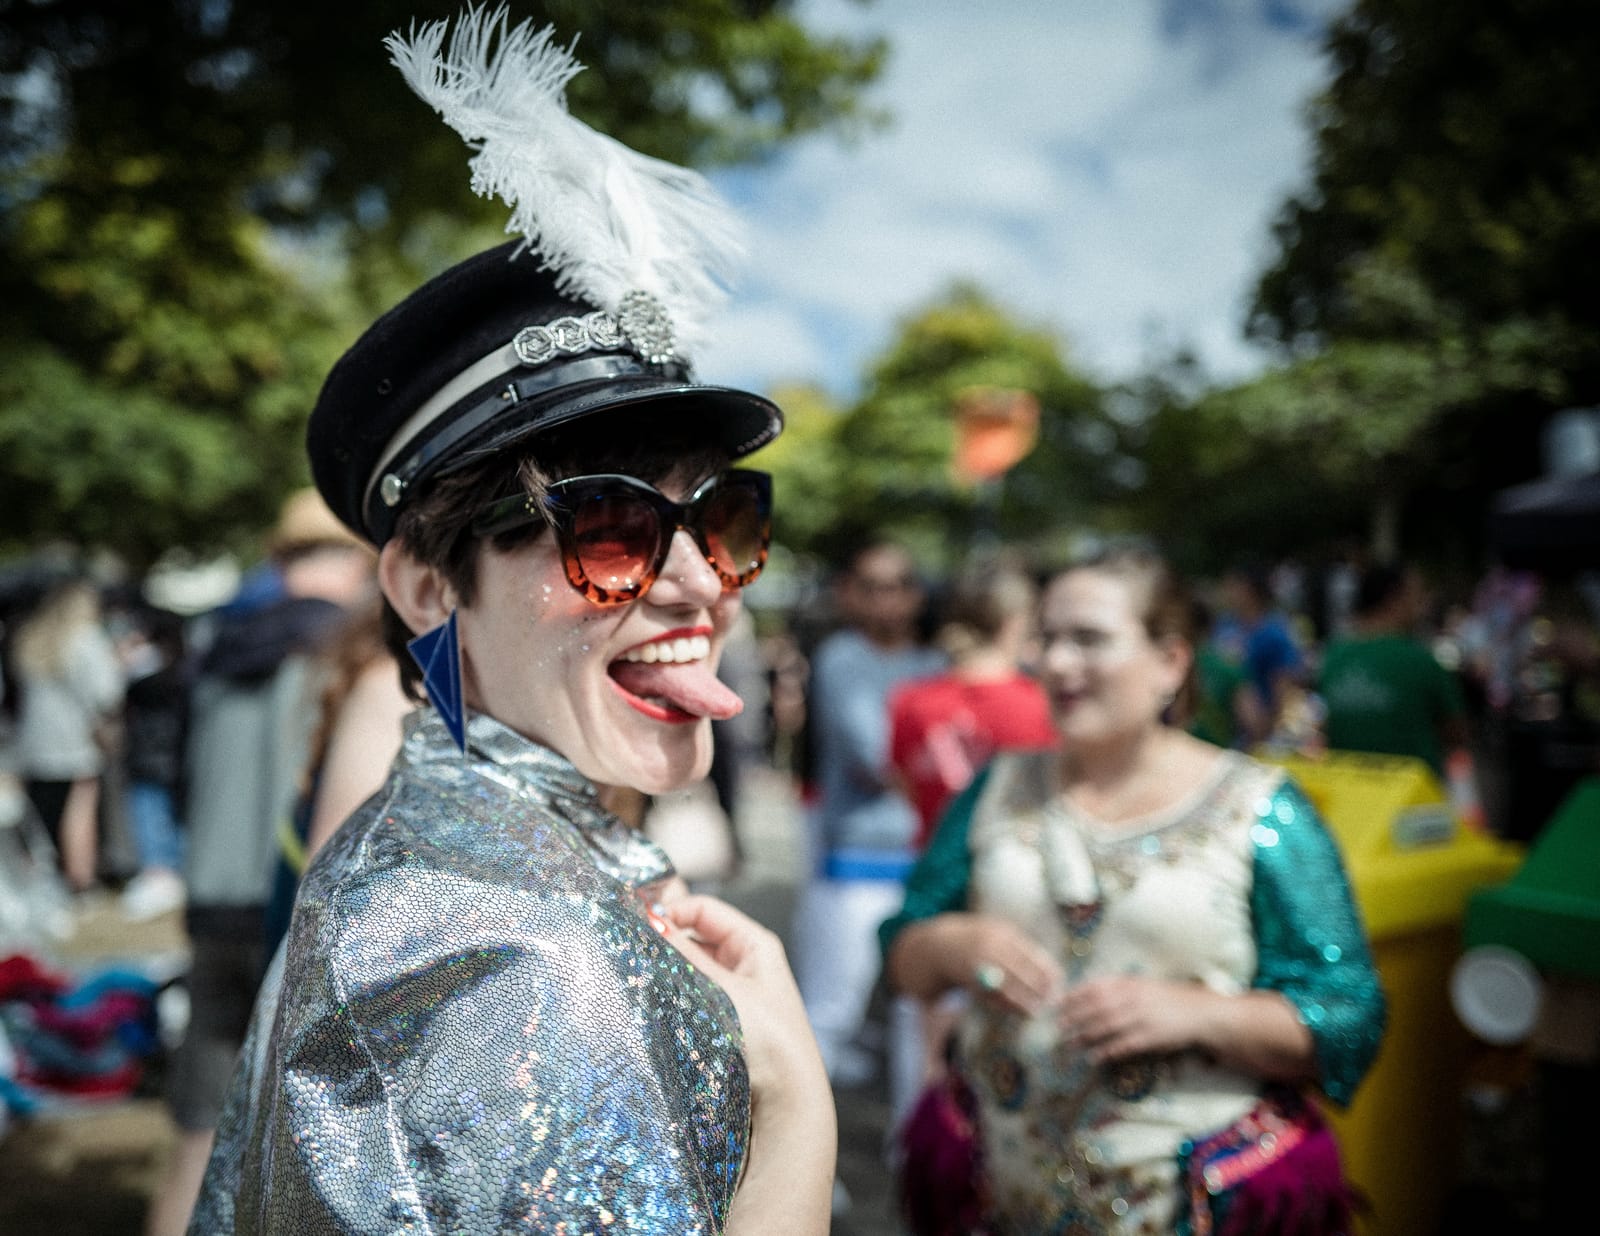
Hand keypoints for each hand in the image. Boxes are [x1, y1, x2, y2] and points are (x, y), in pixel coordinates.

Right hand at [667, 896, 836, 1234]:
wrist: (786, 1102)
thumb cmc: (768, 1040)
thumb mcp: (724, 990)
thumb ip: (684, 955)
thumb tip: (649, 920)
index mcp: (755, 946)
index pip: (703, 911)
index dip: (671, 912)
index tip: (636, 925)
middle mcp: (744, 966)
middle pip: (693, 940)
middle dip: (664, 945)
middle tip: (632, 953)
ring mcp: (730, 996)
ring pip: (686, 972)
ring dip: (665, 974)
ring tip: (640, 981)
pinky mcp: (718, 1026)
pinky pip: (686, 1001)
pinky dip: (669, 1000)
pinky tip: (652, 1008)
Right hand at [940, 913, 1064, 1017]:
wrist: (939, 946)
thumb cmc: (978, 941)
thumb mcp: (999, 935)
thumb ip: (1020, 950)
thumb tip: (1051, 973)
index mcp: (1002, 934)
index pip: (1031, 954)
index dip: (1047, 971)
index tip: (1059, 983)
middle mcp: (990, 947)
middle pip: (1021, 971)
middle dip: (1038, 988)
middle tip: (1053, 1002)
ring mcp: (977, 964)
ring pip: (1006, 986)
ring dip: (1023, 1001)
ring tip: (1037, 1012)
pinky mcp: (968, 979)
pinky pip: (991, 995)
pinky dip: (1006, 1005)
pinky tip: (1018, 1011)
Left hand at [1058, 975, 1214, 1063]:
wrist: (1198, 1013)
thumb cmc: (1165, 998)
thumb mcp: (1141, 985)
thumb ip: (1117, 987)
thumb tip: (1086, 991)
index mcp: (1129, 984)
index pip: (1094, 988)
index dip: (1073, 996)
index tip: (1057, 1005)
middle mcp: (1133, 999)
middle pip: (1096, 1008)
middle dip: (1074, 1017)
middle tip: (1057, 1027)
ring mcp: (1141, 1018)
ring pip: (1106, 1027)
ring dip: (1084, 1036)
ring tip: (1068, 1044)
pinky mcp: (1150, 1038)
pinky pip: (1123, 1045)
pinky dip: (1106, 1051)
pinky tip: (1093, 1057)